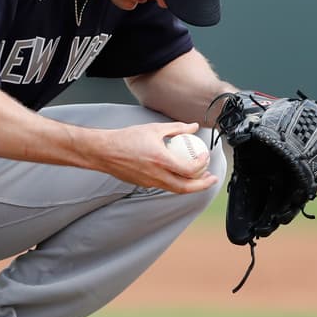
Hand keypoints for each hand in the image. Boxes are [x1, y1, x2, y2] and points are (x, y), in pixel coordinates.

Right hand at [93, 121, 218, 193]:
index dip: (202, 165)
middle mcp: (157, 175)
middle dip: (203, 185)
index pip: (190, 169)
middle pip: (186, 187)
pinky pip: (164, 186)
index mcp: (161, 161)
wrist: (104, 152)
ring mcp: (150, 182)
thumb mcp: (154, 129)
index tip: (206, 156)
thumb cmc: (127, 138)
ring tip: (199, 179)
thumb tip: (193, 127)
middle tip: (212, 179)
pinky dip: (176, 183)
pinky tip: (178, 174)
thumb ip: (177, 128)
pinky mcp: (144, 184)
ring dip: (190, 186)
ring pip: (176, 189)